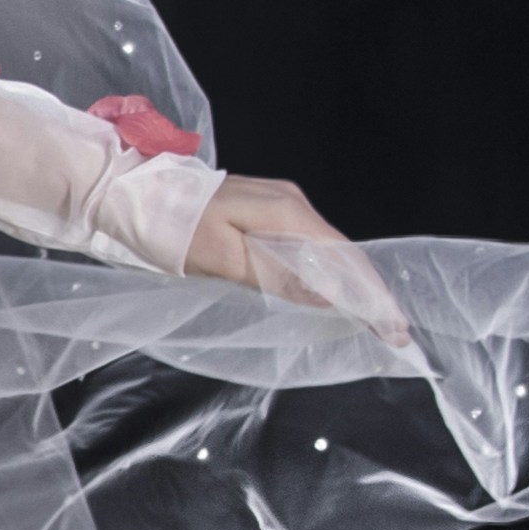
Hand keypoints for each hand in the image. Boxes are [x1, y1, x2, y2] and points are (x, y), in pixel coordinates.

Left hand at [181, 169, 410, 347]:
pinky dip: (328, 272)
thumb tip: (327, 295)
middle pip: (342, 252)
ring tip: (375, 320)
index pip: (341, 257)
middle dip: (370, 293)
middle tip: (393, 333)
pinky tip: (338, 293)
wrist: (134, 196)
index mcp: (284, 211)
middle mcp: (291, 202)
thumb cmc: (172, 229)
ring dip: (352, 284)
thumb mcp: (221, 259)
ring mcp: (281, 204)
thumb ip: (275, 276)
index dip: (370, 294)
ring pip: (328, 249)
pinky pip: (308, 245)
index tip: (392, 327)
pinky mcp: (269, 212)